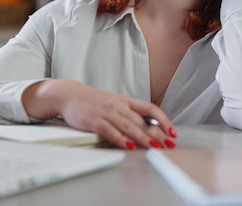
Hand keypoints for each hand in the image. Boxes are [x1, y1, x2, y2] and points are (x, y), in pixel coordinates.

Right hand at [23, 79, 176, 149]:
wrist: (70, 94)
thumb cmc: (93, 101)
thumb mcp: (114, 104)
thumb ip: (129, 113)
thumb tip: (148, 126)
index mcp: (125, 100)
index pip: (150, 108)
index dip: (162, 119)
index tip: (171, 131)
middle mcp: (118, 105)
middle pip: (141, 120)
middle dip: (157, 133)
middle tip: (168, 144)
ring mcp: (106, 112)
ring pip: (128, 126)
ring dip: (142, 137)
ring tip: (153, 146)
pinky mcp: (94, 121)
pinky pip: (110, 130)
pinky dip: (121, 139)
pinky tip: (129, 146)